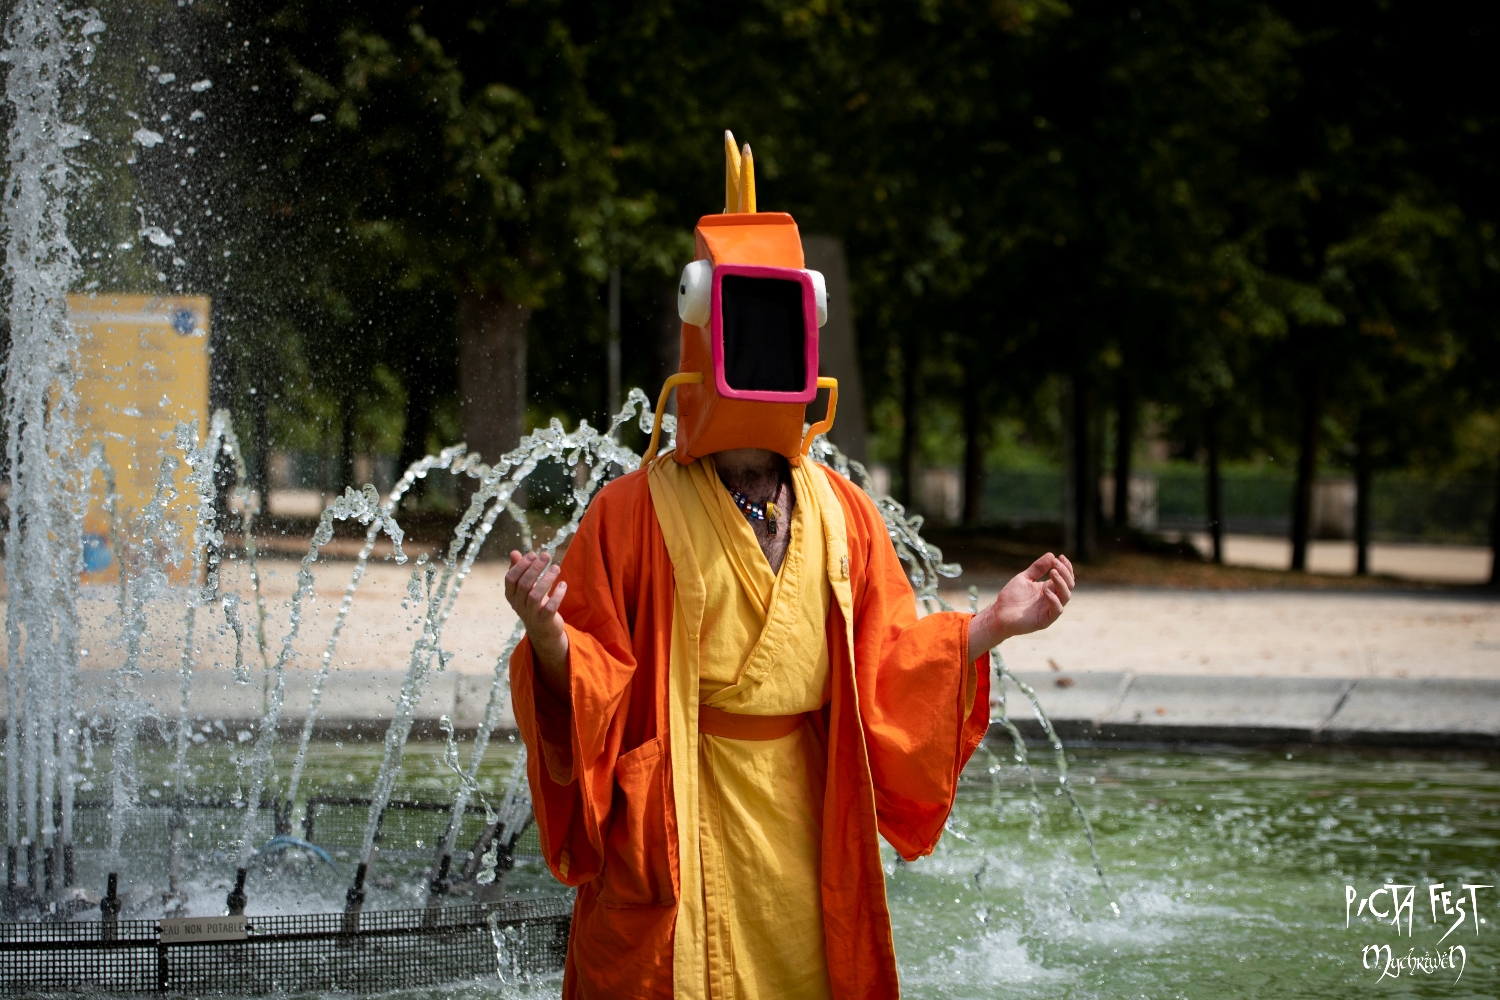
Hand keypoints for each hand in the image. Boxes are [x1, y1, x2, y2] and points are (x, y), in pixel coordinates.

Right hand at [505, 550, 569, 699]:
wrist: (543, 631)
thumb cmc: (534, 604)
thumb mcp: (525, 588)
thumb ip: (520, 570)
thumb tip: (514, 552)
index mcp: (511, 596)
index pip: (510, 578)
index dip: (521, 565)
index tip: (533, 553)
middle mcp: (518, 605)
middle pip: (523, 584)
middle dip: (535, 568)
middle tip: (547, 555)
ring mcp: (531, 614)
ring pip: (535, 595)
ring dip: (546, 579)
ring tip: (557, 567)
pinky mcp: (544, 621)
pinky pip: (550, 607)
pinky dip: (557, 594)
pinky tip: (563, 584)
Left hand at [968, 553, 1073, 652]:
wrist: (999, 613)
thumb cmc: (1011, 597)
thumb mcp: (1024, 578)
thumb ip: (1037, 568)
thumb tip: (1051, 555)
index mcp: (1050, 588)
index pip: (1066, 577)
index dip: (1066, 567)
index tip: (1061, 556)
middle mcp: (1053, 598)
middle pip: (1069, 585)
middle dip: (1065, 572)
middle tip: (1055, 563)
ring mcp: (1050, 609)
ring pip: (1066, 596)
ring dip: (1061, 583)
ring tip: (1053, 572)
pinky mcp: (1045, 620)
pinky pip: (1056, 610)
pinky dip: (1054, 600)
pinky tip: (1046, 590)